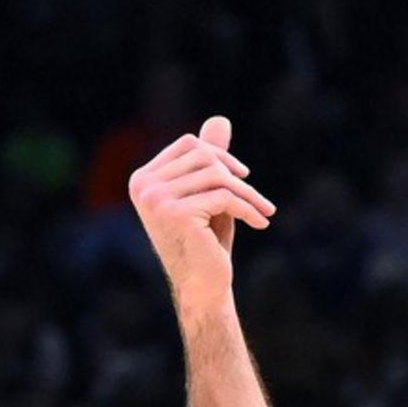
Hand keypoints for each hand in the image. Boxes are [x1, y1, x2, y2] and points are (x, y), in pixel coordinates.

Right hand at [128, 116, 275, 301]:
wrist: (203, 287)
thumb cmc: (205, 241)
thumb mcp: (209, 194)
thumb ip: (210, 158)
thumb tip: (220, 119)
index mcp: (143, 179)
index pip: (188, 145)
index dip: (219, 155)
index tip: (242, 177)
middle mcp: (143, 186)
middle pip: (203, 157)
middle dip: (236, 176)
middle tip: (259, 201)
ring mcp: (156, 199)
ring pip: (216, 176)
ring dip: (247, 194)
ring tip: (264, 212)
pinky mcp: (176, 213)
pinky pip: (224, 197)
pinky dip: (248, 208)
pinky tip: (262, 223)